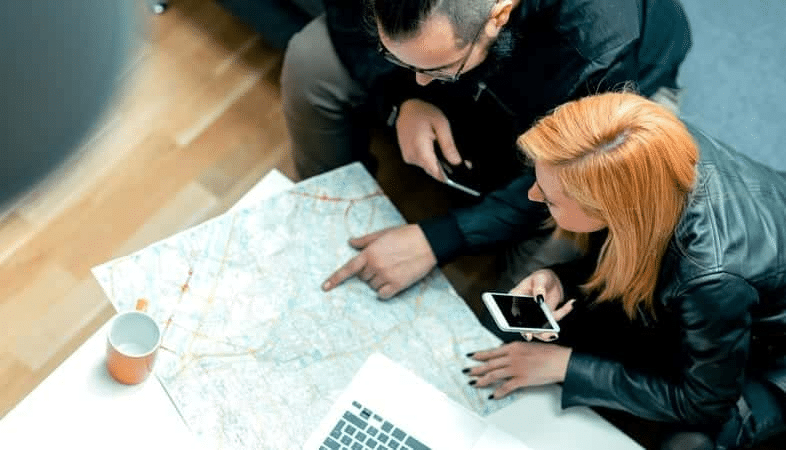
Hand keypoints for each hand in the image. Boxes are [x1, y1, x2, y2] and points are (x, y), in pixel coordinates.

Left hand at [321, 224, 437, 298]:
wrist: (428, 242)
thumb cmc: (406, 234)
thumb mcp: (383, 233)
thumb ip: (365, 240)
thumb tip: (351, 242)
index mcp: (370, 253)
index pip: (348, 268)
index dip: (335, 279)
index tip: (325, 288)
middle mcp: (375, 266)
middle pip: (362, 278)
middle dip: (369, 272)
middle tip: (384, 262)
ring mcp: (386, 276)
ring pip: (372, 286)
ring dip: (378, 281)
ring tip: (392, 269)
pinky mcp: (397, 285)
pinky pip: (382, 295)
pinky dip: (384, 291)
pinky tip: (392, 283)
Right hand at [396, 99, 461, 179]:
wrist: (406, 107)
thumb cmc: (423, 113)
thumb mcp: (441, 125)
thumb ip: (448, 145)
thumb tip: (456, 162)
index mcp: (421, 151)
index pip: (437, 173)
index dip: (449, 175)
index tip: (458, 175)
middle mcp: (412, 157)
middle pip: (433, 171)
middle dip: (444, 167)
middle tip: (454, 156)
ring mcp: (408, 157)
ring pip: (427, 167)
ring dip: (436, 161)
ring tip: (441, 147)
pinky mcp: (407, 155)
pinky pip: (421, 162)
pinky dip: (429, 157)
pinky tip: (432, 147)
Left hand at [466, 342, 571, 398]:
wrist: (559, 360)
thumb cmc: (548, 352)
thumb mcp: (528, 345)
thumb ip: (516, 350)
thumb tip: (506, 353)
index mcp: (513, 347)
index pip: (492, 352)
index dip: (480, 355)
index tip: (472, 357)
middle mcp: (512, 357)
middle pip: (489, 364)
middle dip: (476, 369)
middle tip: (467, 372)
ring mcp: (516, 369)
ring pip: (494, 375)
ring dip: (482, 380)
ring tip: (475, 383)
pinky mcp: (522, 380)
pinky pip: (506, 387)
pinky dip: (498, 392)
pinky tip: (493, 395)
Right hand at [511, 269, 574, 341]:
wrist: (552, 281)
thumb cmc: (541, 278)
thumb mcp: (540, 278)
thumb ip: (539, 288)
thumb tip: (539, 298)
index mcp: (516, 299)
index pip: (514, 312)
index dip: (517, 325)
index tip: (527, 333)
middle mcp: (524, 311)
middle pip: (526, 326)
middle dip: (535, 333)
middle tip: (544, 334)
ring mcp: (535, 316)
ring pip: (539, 329)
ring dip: (548, 332)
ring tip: (554, 333)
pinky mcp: (547, 318)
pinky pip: (555, 319)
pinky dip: (563, 312)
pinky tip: (570, 303)